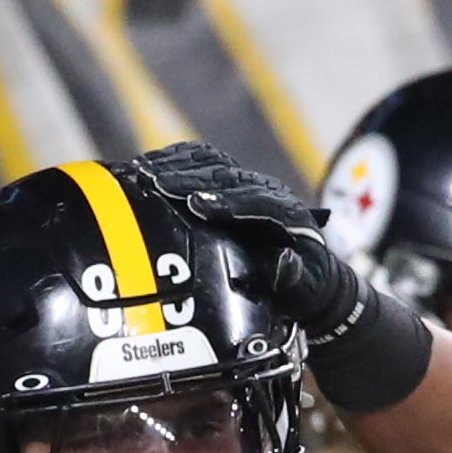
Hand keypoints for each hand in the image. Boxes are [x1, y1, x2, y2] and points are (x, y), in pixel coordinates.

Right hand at [133, 142, 356, 338]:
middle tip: (156, 185)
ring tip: (143, 173)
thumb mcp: (306, 291)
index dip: (227, 202)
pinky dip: (173, 162)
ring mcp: (246, 183)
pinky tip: (146, 168)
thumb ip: (295, 279)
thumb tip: (284, 262)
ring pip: (211, 162)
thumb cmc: (304, 287)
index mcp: (288, 214)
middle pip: (227, 176)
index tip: (197, 205)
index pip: (257, 201)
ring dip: (176, 166)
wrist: (308, 273)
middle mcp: (267, 191)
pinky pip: (200, 161)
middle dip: (191, 180)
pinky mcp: (228, 182)